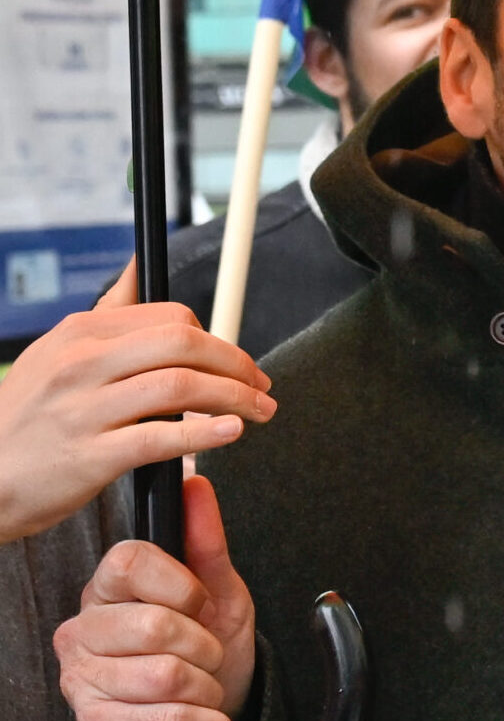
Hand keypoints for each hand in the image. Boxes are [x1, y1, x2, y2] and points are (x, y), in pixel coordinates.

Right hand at [0, 260, 274, 544]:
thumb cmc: (26, 418)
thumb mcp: (56, 351)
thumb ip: (108, 311)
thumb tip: (140, 263)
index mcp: (81, 333)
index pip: (173, 318)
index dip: (217, 340)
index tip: (237, 363)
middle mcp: (81, 364)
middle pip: (184, 344)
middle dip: (236, 364)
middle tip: (261, 386)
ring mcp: (82, 410)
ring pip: (180, 387)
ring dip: (234, 398)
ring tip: (258, 412)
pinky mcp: (86, 457)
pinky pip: (158, 438)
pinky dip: (203, 434)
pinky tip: (229, 433)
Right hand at [55, 474, 256, 720]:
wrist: (210, 715)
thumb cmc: (208, 646)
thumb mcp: (218, 590)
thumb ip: (206, 539)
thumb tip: (194, 484)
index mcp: (109, 587)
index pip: (129, 561)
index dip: (179, 584)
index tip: (200, 602)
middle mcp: (84, 631)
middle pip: (154, 625)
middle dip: (203, 645)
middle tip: (208, 655)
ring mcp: (83, 682)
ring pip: (164, 676)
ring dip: (206, 687)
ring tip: (204, 688)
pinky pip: (166, 720)